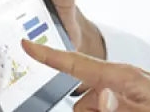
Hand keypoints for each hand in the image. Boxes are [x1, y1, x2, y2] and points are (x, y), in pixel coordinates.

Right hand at [22, 40, 149, 111]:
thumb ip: (115, 106)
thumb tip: (93, 97)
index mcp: (120, 75)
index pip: (76, 63)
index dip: (49, 56)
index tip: (25, 45)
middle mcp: (118, 80)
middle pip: (80, 102)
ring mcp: (121, 92)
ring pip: (89, 109)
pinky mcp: (124, 101)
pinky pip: (102, 108)